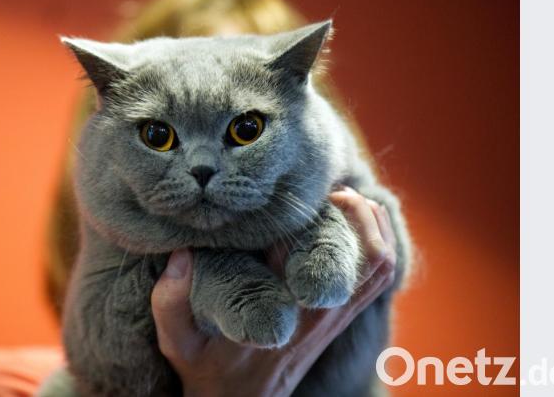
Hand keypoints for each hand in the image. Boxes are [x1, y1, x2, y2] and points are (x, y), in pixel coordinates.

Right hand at [150, 187, 396, 396]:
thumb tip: (181, 253)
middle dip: (354, 209)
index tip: (297, 191)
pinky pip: (379, 278)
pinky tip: (356, 220)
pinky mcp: (341, 318)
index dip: (315, 215)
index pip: (313, 254)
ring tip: (343, 196)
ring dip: (373, 223)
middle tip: (325, 185)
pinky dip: (379, 243)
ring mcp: (336, 316)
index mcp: (283, 312)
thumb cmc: (206, 369)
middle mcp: (319, 313)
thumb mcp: (178, 343)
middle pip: (366, 253)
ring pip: (381, 263)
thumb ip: (171, 302)